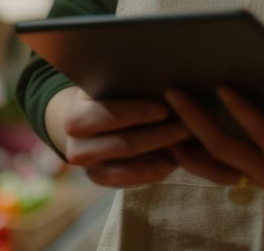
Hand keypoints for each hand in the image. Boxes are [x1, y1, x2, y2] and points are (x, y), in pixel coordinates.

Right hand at [47, 86, 192, 187]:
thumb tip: (163, 81)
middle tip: (188, 126)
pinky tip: (177, 157)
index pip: (106, 116)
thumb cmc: (107, 95)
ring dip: (164, 154)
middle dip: (160, 135)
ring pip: (133, 166)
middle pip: (124, 145)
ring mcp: (90, 170)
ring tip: (188, 141)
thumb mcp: (109, 85)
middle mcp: (76, 149)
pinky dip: (158, 169)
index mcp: (74, 117)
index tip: (165, 109)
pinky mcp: (105, 182)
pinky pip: (136, 180)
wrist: (89, 123)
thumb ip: (127, 85)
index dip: (136, 113)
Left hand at [165, 87, 263, 202]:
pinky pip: (214, 166)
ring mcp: (257, 178)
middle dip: (194, 118)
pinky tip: (173, 129)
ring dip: (183, 140)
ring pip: (210, 162)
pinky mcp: (252, 175)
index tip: (221, 83)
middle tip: (171, 89)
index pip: (259, 132)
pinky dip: (191, 151)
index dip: (240, 108)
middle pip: (221, 147)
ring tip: (160, 111)